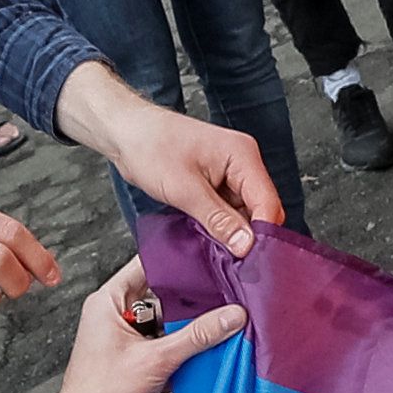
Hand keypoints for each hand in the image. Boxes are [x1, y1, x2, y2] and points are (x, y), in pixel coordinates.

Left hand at [38, 259, 247, 392]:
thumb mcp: (156, 359)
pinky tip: (208, 359)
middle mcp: (115, 318)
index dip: (176, 263)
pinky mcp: (138, 366)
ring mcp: (127, 343)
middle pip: (163, 300)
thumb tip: (231, 316)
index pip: (145, 267)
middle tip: (225, 301)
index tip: (207, 261)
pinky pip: (168, 352)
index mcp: (108, 302)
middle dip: (192, 305)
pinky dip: (186, 357)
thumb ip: (197, 336)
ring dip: (191, 335)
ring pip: (168, 328)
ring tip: (222, 331)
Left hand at [55, 62, 283, 256]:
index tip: (248, 261)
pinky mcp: (219, 183)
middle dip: (247, 236)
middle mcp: (243, 163)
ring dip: (231, 232)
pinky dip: (221, 226)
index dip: (261, 235)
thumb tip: (246, 246)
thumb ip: (219, 219)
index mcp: (243, 156)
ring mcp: (232, 173)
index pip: (268, 204)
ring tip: (212, 245)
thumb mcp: (184, 189)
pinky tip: (207, 234)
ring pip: (245, 215)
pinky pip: (230, 211)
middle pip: (261, 211)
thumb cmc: (149, 146)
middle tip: (229, 260)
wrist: (125, 131)